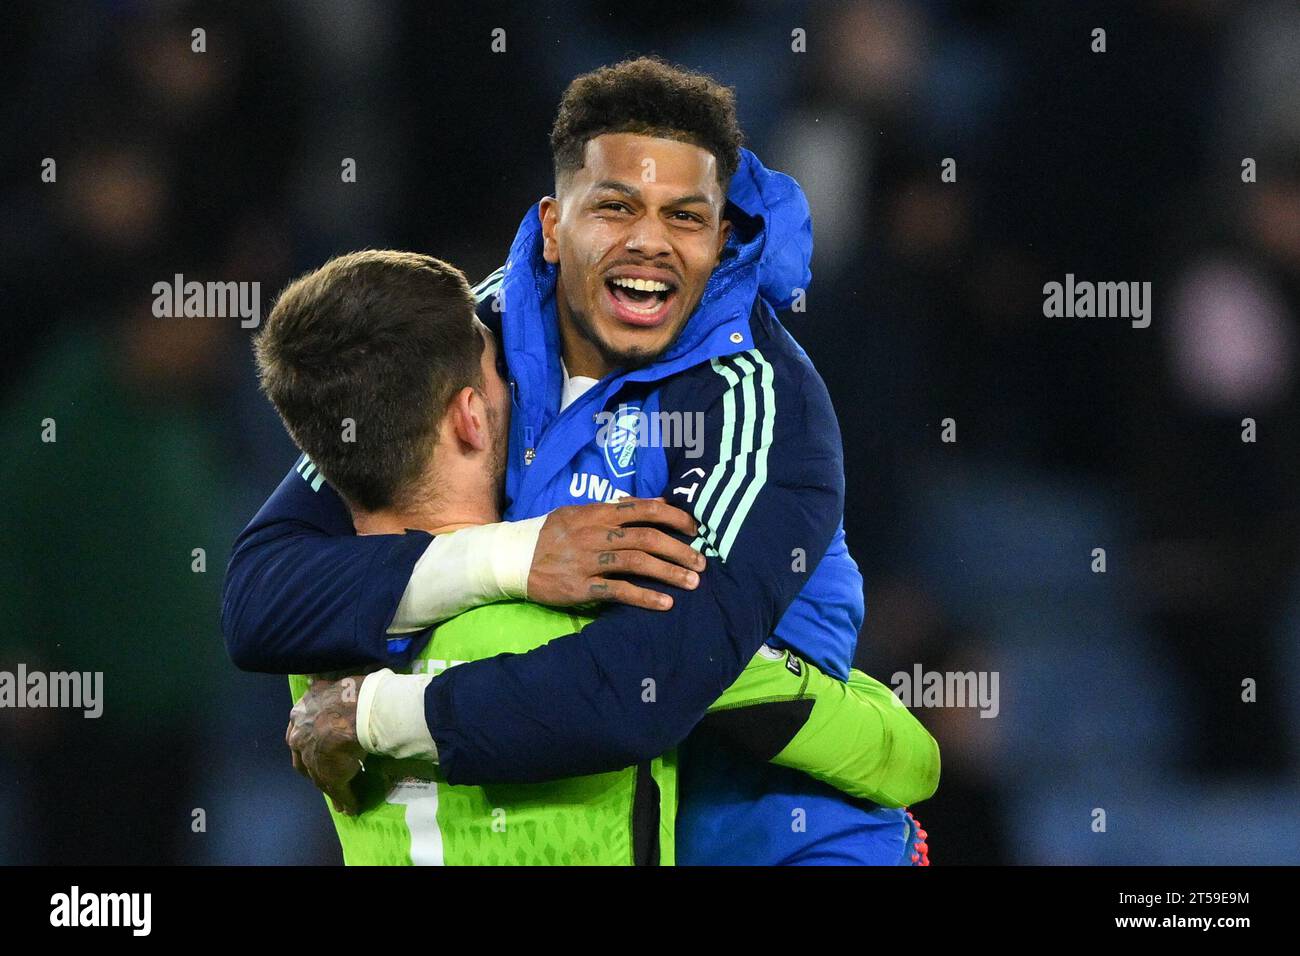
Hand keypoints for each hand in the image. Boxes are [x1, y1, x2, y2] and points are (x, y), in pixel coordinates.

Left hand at [286, 675, 367, 814]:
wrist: (353, 710)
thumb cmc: (345, 692)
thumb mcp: (326, 685)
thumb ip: (320, 688)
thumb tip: (316, 680)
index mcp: (298, 716)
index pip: (297, 734)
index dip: (305, 742)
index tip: (314, 746)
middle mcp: (300, 739)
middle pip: (303, 760)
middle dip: (312, 767)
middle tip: (323, 772)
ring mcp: (314, 762)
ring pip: (320, 778)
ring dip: (330, 788)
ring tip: (339, 798)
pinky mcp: (331, 778)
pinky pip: (339, 791)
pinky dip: (345, 800)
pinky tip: (351, 807)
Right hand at [528, 498, 706, 610]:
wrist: (512, 558)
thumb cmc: (551, 535)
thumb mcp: (580, 512)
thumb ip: (616, 509)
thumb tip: (656, 501)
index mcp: (597, 513)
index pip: (643, 509)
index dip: (674, 517)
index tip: (695, 528)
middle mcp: (595, 533)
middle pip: (646, 537)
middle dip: (679, 549)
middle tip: (701, 561)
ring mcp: (588, 560)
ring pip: (637, 562)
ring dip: (669, 572)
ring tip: (692, 582)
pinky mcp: (581, 587)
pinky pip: (618, 591)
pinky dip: (644, 596)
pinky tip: (665, 603)